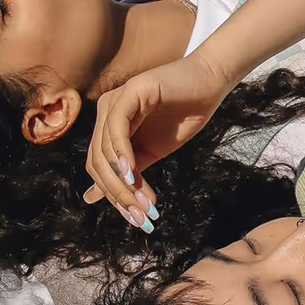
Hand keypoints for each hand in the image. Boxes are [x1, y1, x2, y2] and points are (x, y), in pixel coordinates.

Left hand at [82, 50, 233, 223]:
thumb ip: (128, 173)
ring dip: (123, 181)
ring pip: (104, 149)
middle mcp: (105, 112)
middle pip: (98, 161)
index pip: (98, 166)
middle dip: (118, 193)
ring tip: (143, 202)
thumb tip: (94, 198)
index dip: (112, 195)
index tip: (135, 218)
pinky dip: (122, 153)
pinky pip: (117, 127)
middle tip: (140, 216)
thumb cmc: (183, 116)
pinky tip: (134, 174)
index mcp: (108, 127)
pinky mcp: (129, 92)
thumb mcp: (151, 152)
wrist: (210, 86)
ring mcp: (114, 101)